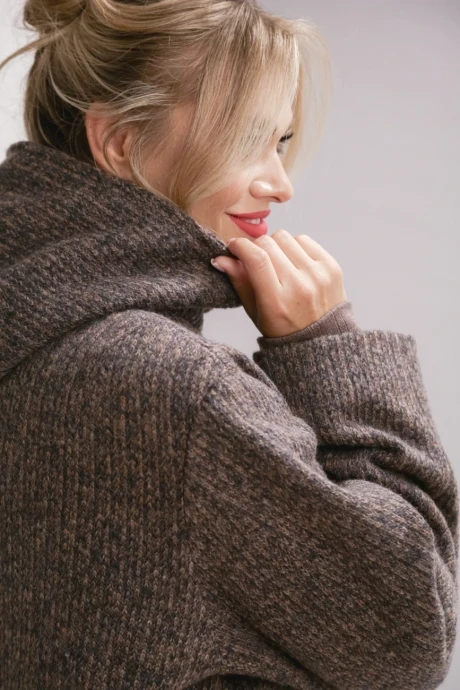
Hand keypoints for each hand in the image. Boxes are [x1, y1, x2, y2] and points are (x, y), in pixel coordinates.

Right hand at [212, 229, 347, 337]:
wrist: (322, 339)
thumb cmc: (283, 328)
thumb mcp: (255, 311)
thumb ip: (239, 282)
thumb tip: (220, 258)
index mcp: (277, 302)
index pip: (256, 259)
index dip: (240, 246)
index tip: (233, 246)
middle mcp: (300, 286)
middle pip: (269, 244)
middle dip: (256, 246)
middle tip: (255, 258)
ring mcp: (319, 275)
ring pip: (286, 238)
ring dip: (276, 246)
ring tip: (277, 263)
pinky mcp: (332, 267)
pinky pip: (305, 240)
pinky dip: (294, 247)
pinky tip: (293, 263)